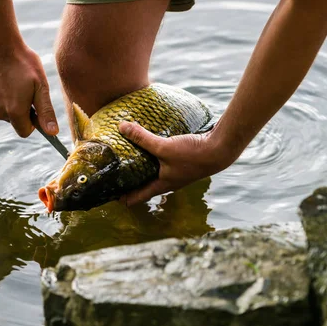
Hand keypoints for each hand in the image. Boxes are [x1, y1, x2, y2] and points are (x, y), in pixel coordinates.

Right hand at [0, 43, 58, 136]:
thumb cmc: (23, 62)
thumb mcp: (41, 86)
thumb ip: (46, 111)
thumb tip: (52, 133)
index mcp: (14, 112)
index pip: (25, 131)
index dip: (32, 121)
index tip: (34, 106)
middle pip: (13, 121)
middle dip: (20, 110)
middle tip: (23, 88)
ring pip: (1, 112)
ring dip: (7, 103)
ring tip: (11, 82)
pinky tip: (0, 80)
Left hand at [119, 121, 234, 205]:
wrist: (220, 150)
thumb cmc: (193, 155)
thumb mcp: (164, 147)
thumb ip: (143, 138)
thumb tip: (121, 127)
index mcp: (160, 185)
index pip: (135, 198)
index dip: (120, 197)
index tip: (106, 192)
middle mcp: (167, 181)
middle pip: (141, 185)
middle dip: (127, 180)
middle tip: (110, 172)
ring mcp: (174, 172)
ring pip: (152, 172)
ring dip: (139, 166)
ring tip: (124, 157)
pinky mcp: (181, 161)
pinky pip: (161, 160)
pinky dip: (151, 156)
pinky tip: (147, 144)